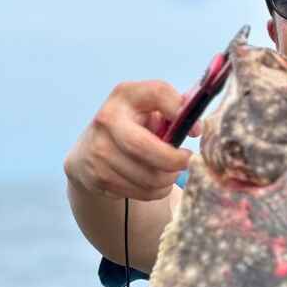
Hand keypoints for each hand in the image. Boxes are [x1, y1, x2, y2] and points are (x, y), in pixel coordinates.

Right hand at [64, 80, 203, 201]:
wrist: (90, 151)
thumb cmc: (133, 127)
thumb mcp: (150, 109)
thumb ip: (173, 110)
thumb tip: (196, 128)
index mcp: (125, 95)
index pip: (158, 93)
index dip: (180, 111)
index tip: (196, 131)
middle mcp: (108, 119)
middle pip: (146, 148)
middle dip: (174, 161)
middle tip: (186, 162)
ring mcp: (99, 150)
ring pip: (149, 178)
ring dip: (168, 179)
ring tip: (169, 172)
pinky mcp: (98, 177)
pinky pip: (142, 192)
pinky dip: (156, 191)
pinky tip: (154, 182)